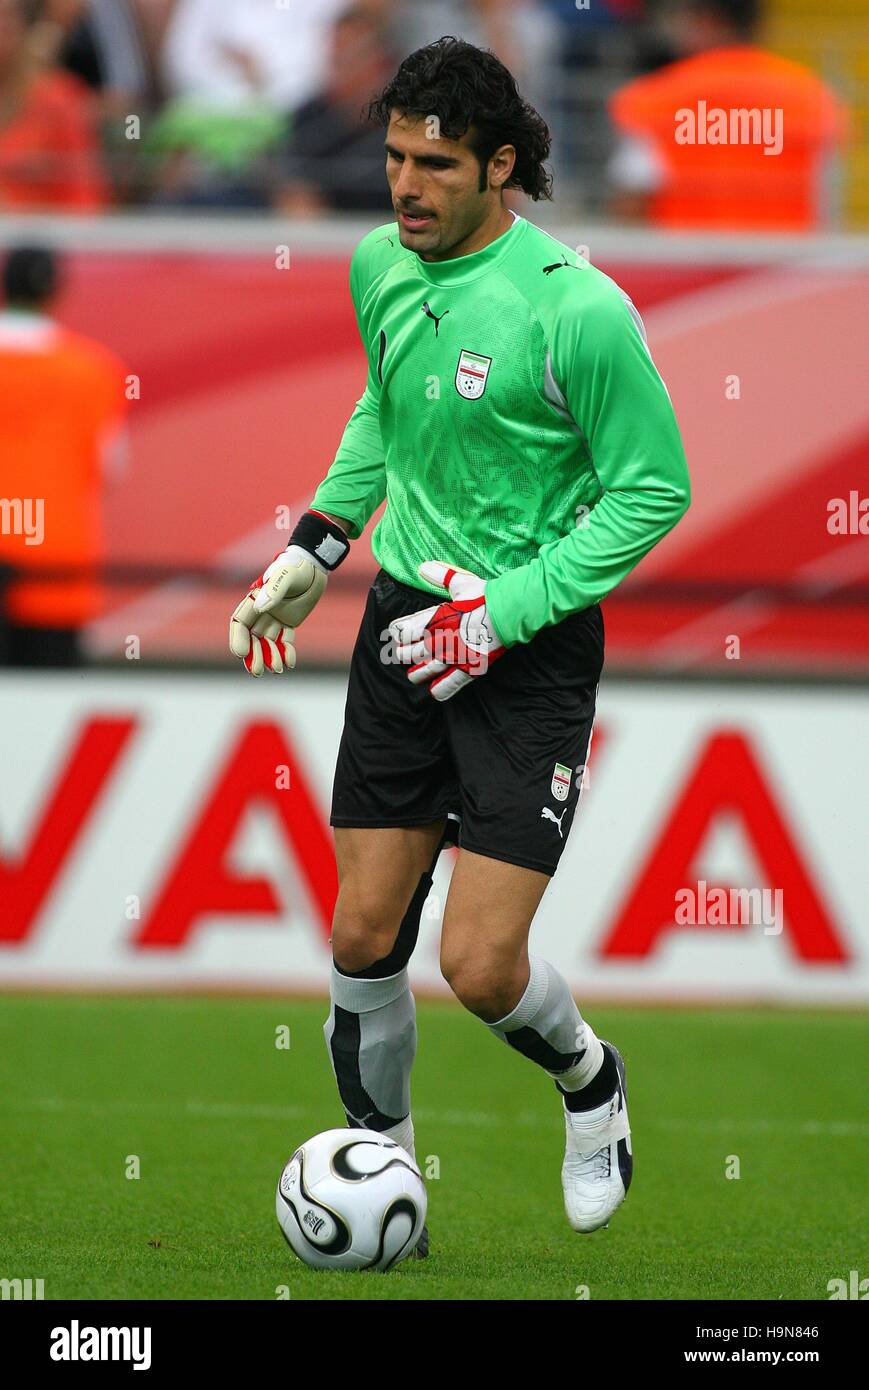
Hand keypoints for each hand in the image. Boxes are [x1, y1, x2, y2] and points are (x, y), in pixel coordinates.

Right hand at [229, 545, 324, 676]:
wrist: (314, 566)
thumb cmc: (297, 567)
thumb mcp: (288, 574)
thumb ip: (275, 589)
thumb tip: (261, 607)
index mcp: (254, 600)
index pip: (240, 623)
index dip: (238, 639)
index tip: (241, 653)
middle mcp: (261, 611)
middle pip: (251, 638)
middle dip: (253, 655)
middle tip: (257, 672)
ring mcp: (274, 618)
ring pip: (267, 642)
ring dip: (269, 657)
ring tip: (277, 669)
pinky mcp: (288, 622)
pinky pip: (284, 640)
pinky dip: (286, 652)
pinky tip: (289, 663)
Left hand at [388, 560, 504, 700]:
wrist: (508, 612)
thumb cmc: (486, 596)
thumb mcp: (461, 583)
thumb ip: (440, 576)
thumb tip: (422, 567)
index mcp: (436, 618)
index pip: (406, 629)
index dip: (398, 633)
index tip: (395, 634)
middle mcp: (441, 639)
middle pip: (412, 652)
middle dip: (404, 654)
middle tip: (402, 655)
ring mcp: (454, 656)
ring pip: (426, 670)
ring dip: (417, 674)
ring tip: (413, 676)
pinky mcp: (469, 668)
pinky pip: (450, 684)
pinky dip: (440, 689)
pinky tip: (434, 691)